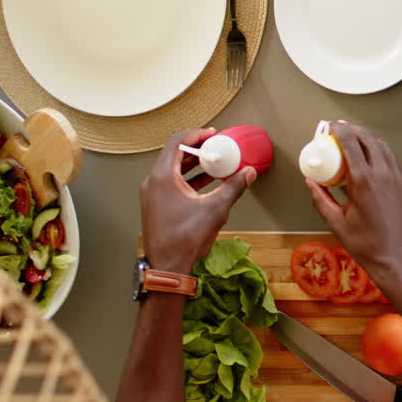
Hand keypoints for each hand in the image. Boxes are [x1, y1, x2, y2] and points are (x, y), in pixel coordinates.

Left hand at [140, 128, 254, 273]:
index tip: (212, 134)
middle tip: (215, 147)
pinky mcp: (155, 205)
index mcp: (163, 177)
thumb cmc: (186, 237)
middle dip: (196, 149)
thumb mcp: (215, 209)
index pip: (176, 143)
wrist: (167, 266)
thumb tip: (248, 173)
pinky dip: (188, 179)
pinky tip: (206, 184)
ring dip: (194, 165)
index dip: (195, 135)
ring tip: (214, 164)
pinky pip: (171, 183)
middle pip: (173, 155)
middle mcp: (153, 182)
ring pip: (172, 170)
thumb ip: (233, 187)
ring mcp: (152, 194)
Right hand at [305, 122, 401, 292]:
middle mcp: (383, 175)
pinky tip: (370, 157)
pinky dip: (379, 151)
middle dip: (353, 129)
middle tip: (340, 128)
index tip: (330, 126)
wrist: (398, 257)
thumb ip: (321, 199)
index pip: (351, 144)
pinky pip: (391, 159)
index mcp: (364, 181)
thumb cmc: (366, 244)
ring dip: (367, 138)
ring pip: (383, 147)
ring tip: (353, 138)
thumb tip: (310, 182)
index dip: (339, 130)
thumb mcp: (336, 223)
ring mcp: (397, 178)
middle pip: (369, 139)